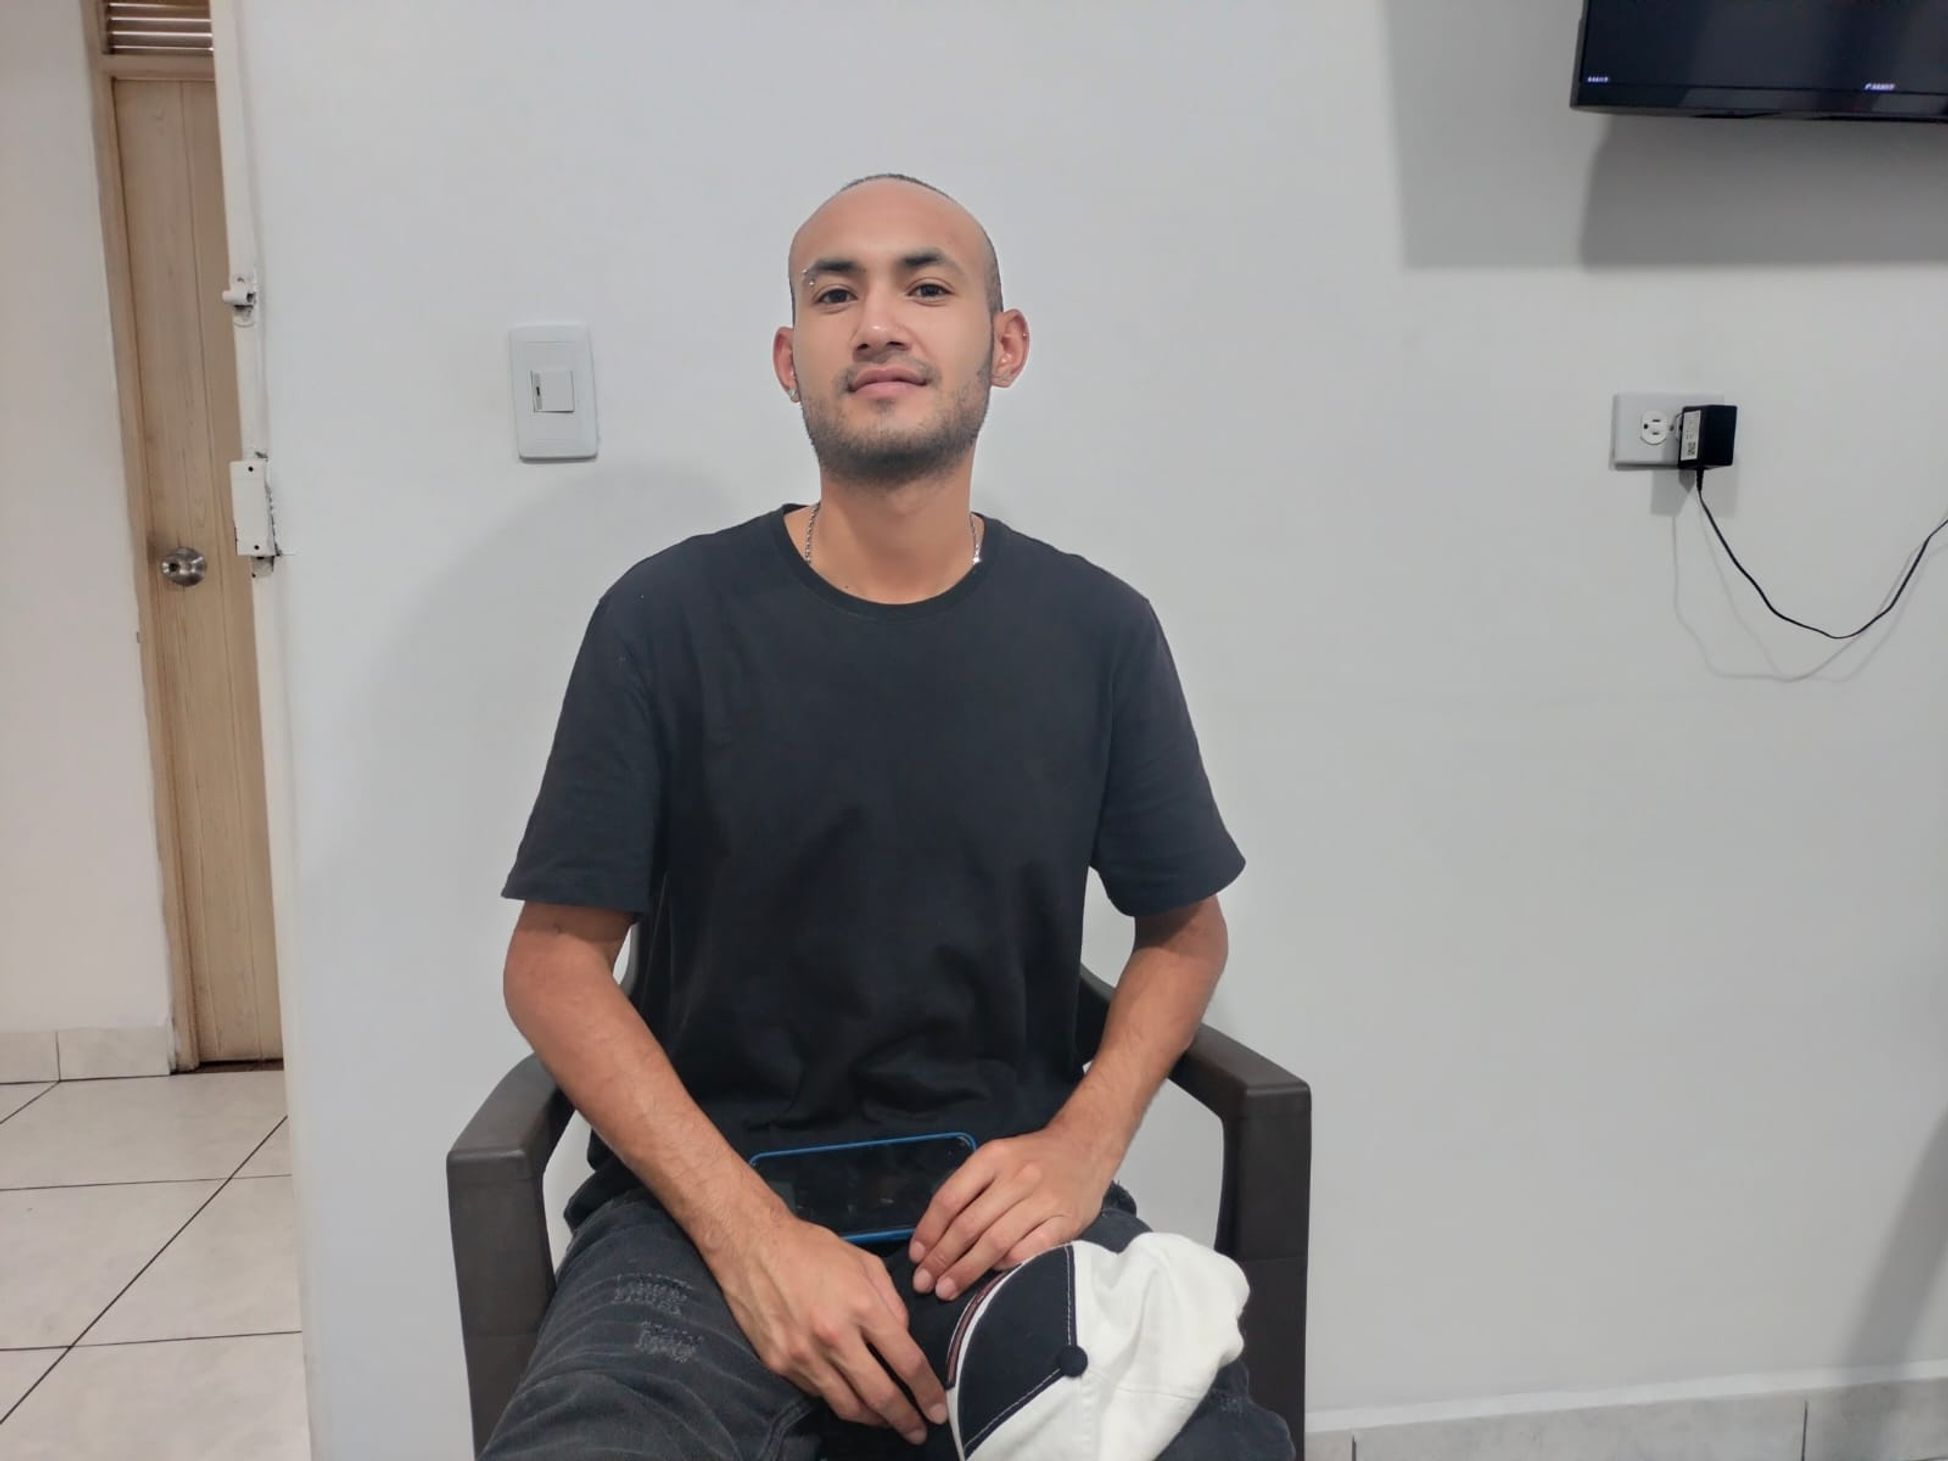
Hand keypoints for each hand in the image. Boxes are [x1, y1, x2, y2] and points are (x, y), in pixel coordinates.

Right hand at [712, 1209, 946, 1444]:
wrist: (752, 1246)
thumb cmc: (813, 1248)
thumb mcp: (865, 1262)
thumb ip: (891, 1302)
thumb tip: (903, 1339)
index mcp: (862, 1306)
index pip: (906, 1361)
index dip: (927, 1391)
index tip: (938, 1410)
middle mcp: (834, 1338)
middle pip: (880, 1395)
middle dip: (905, 1419)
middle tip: (919, 1432)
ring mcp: (804, 1356)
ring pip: (847, 1406)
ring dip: (873, 1419)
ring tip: (887, 1421)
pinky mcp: (779, 1365)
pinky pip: (818, 1393)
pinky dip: (839, 1397)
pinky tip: (848, 1393)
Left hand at [908, 1126, 1115, 1301]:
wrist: (1085, 1146)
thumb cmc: (1032, 1157)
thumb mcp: (997, 1158)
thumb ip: (970, 1189)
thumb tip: (934, 1235)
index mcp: (992, 1158)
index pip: (951, 1198)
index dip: (929, 1231)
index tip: (916, 1257)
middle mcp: (1016, 1177)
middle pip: (970, 1225)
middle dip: (942, 1258)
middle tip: (924, 1283)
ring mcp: (1043, 1199)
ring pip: (996, 1241)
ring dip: (967, 1269)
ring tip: (947, 1289)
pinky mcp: (1067, 1220)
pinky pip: (1031, 1248)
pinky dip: (1008, 1264)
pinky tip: (992, 1277)